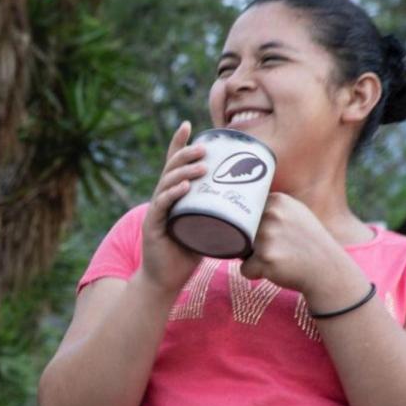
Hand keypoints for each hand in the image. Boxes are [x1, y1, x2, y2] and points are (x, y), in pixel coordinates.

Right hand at [139, 121, 206, 294]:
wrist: (164, 281)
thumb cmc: (187, 255)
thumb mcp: (207, 229)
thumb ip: (220, 215)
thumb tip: (253, 205)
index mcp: (173, 197)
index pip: (174, 165)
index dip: (178, 144)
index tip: (188, 124)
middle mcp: (162, 199)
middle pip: (171, 169)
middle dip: (186, 153)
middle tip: (204, 147)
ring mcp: (156, 211)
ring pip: (167, 183)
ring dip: (183, 171)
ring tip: (201, 165)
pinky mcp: (152, 226)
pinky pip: (162, 205)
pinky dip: (173, 194)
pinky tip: (184, 187)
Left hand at [239, 193, 365, 301]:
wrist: (328, 271)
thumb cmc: (309, 244)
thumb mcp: (296, 215)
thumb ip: (273, 208)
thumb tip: (240, 205)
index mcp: (277, 200)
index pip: (245, 214)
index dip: (256, 228)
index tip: (277, 235)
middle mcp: (272, 214)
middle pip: (240, 232)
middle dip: (253, 244)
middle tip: (279, 249)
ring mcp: (268, 235)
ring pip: (242, 250)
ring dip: (256, 258)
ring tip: (280, 259)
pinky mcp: (266, 257)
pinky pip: (245, 269)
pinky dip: (256, 273)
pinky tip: (277, 270)